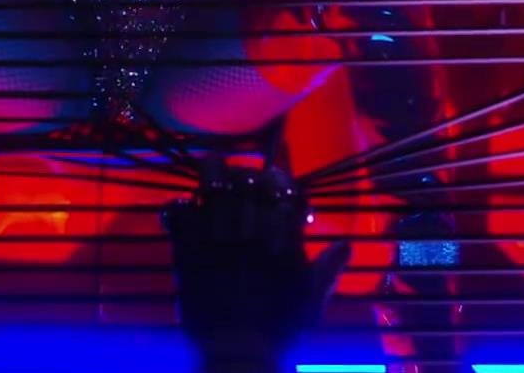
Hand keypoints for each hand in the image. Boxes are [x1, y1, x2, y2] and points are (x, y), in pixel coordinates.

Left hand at [163, 162, 350, 372]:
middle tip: (241, 178)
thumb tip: (346, 246)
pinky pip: (179, 214)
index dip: (280, 180)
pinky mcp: (189, 248)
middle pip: (247, 180)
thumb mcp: (312, 300)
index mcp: (283, 236)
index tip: (276, 180)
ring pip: (212, 186)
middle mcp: (250, 228)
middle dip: (246, 174)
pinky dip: (178, 208)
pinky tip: (180, 209)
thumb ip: (327, 269)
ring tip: (211, 169)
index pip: (285, 189)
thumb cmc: (280, 330)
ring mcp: (217, 235)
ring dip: (211, 174)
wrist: (238, 354)